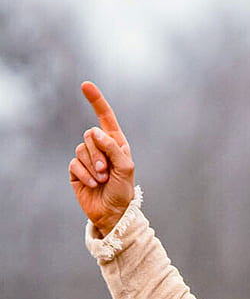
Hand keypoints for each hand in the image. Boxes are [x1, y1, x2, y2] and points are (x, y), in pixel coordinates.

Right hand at [68, 81, 134, 235]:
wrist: (113, 214)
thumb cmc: (123, 191)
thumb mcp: (125, 168)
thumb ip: (112, 147)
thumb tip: (94, 131)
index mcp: (115, 143)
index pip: (105, 117)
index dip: (96, 101)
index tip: (85, 85)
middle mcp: (100, 148)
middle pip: (90, 135)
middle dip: (98, 154)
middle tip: (107, 172)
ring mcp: (87, 159)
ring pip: (81, 149)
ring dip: (93, 167)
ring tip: (102, 180)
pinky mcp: (76, 171)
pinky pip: (74, 164)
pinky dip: (85, 175)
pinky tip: (93, 184)